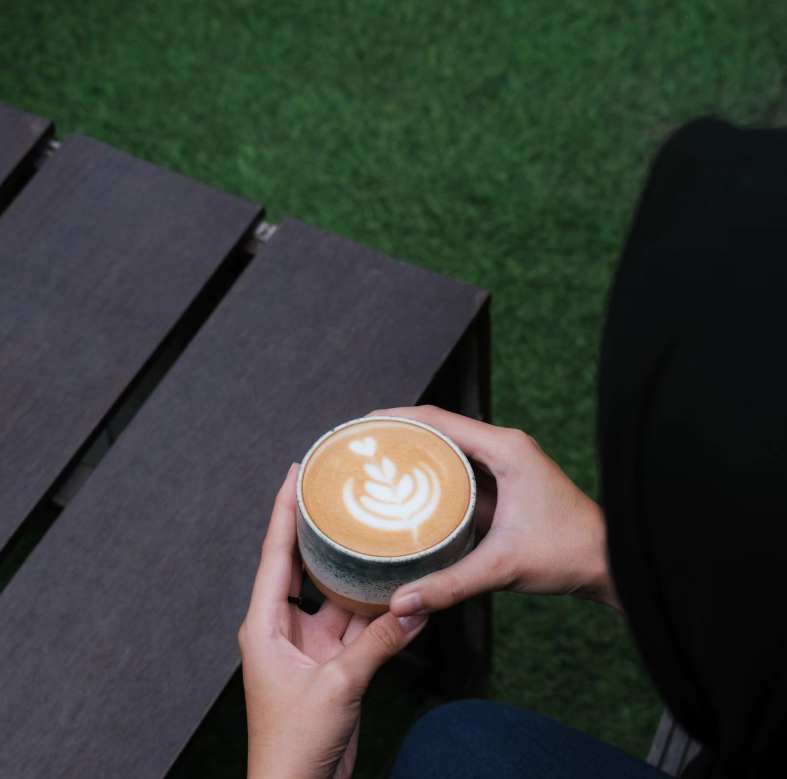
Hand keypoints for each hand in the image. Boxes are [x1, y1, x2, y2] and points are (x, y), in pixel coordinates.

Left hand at [239, 463, 427, 778]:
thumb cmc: (292, 745)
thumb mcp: (336, 686)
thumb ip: (376, 645)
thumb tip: (415, 610)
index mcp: (264, 623)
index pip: (274, 553)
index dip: (282, 509)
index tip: (294, 471)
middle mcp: (283, 626)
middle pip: (303, 564)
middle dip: (318, 528)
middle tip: (336, 489)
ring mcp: (309, 644)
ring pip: (336, 595)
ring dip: (356, 571)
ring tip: (374, 531)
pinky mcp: (332, 663)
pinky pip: (356, 625)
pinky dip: (376, 611)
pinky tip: (397, 589)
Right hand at [367, 406, 621, 616]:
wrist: (609, 562)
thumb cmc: (567, 553)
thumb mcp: (502, 567)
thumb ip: (449, 584)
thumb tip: (400, 603)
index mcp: (505, 448)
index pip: (439, 420)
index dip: (396, 418)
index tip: (361, 426)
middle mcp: (504, 447)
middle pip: (440, 428)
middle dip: (398, 433)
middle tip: (359, 448)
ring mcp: (505, 464)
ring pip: (450, 448)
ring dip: (415, 453)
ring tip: (375, 464)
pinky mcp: (505, 483)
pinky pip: (461, 470)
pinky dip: (433, 475)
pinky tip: (409, 492)